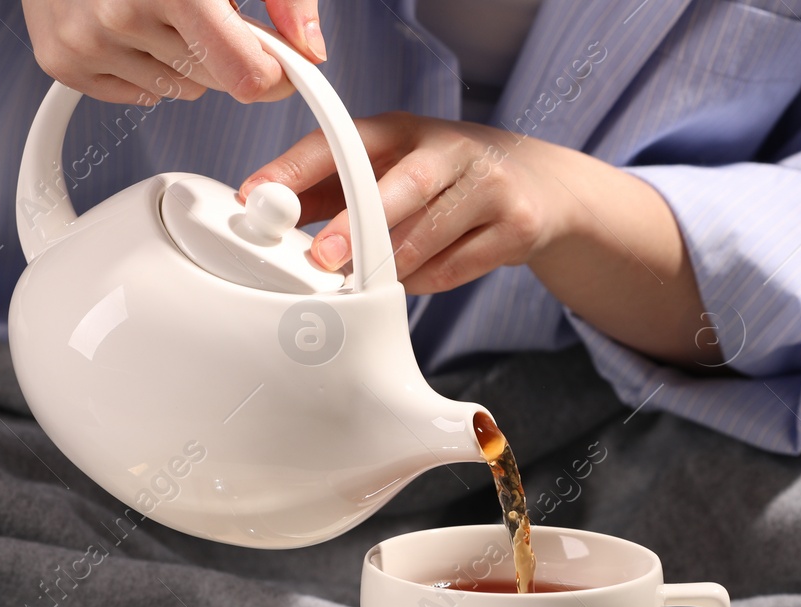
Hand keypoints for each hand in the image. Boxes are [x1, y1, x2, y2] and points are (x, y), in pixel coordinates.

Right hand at [20, 0, 325, 105]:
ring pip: (178, 90)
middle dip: (224, 50)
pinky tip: (128, 21)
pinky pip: (137, 94)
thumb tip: (310, 46)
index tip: (278, 58)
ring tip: (158, 4)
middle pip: (217, 82)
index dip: (274, 71)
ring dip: (181, 56)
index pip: (248, 75)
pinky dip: (142, 65)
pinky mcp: (61, 59)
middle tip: (202, 5)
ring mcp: (85, 40)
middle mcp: (122, 13)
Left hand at [239, 112, 718, 362]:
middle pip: (401, 185)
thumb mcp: (392, 169)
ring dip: (392, 266)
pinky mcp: (517, 226)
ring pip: (430, 235)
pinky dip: (428, 281)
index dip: (298, 167)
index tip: (260, 194)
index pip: (346, 140)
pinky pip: (459, 267)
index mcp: (405, 130)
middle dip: (357, 224)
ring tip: (367, 283)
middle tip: (321, 257)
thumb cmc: (446, 181)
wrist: (540, 187)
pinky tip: (414, 281)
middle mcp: (449, 149)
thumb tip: (271, 217)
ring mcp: (488, 186)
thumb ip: (334, 191)